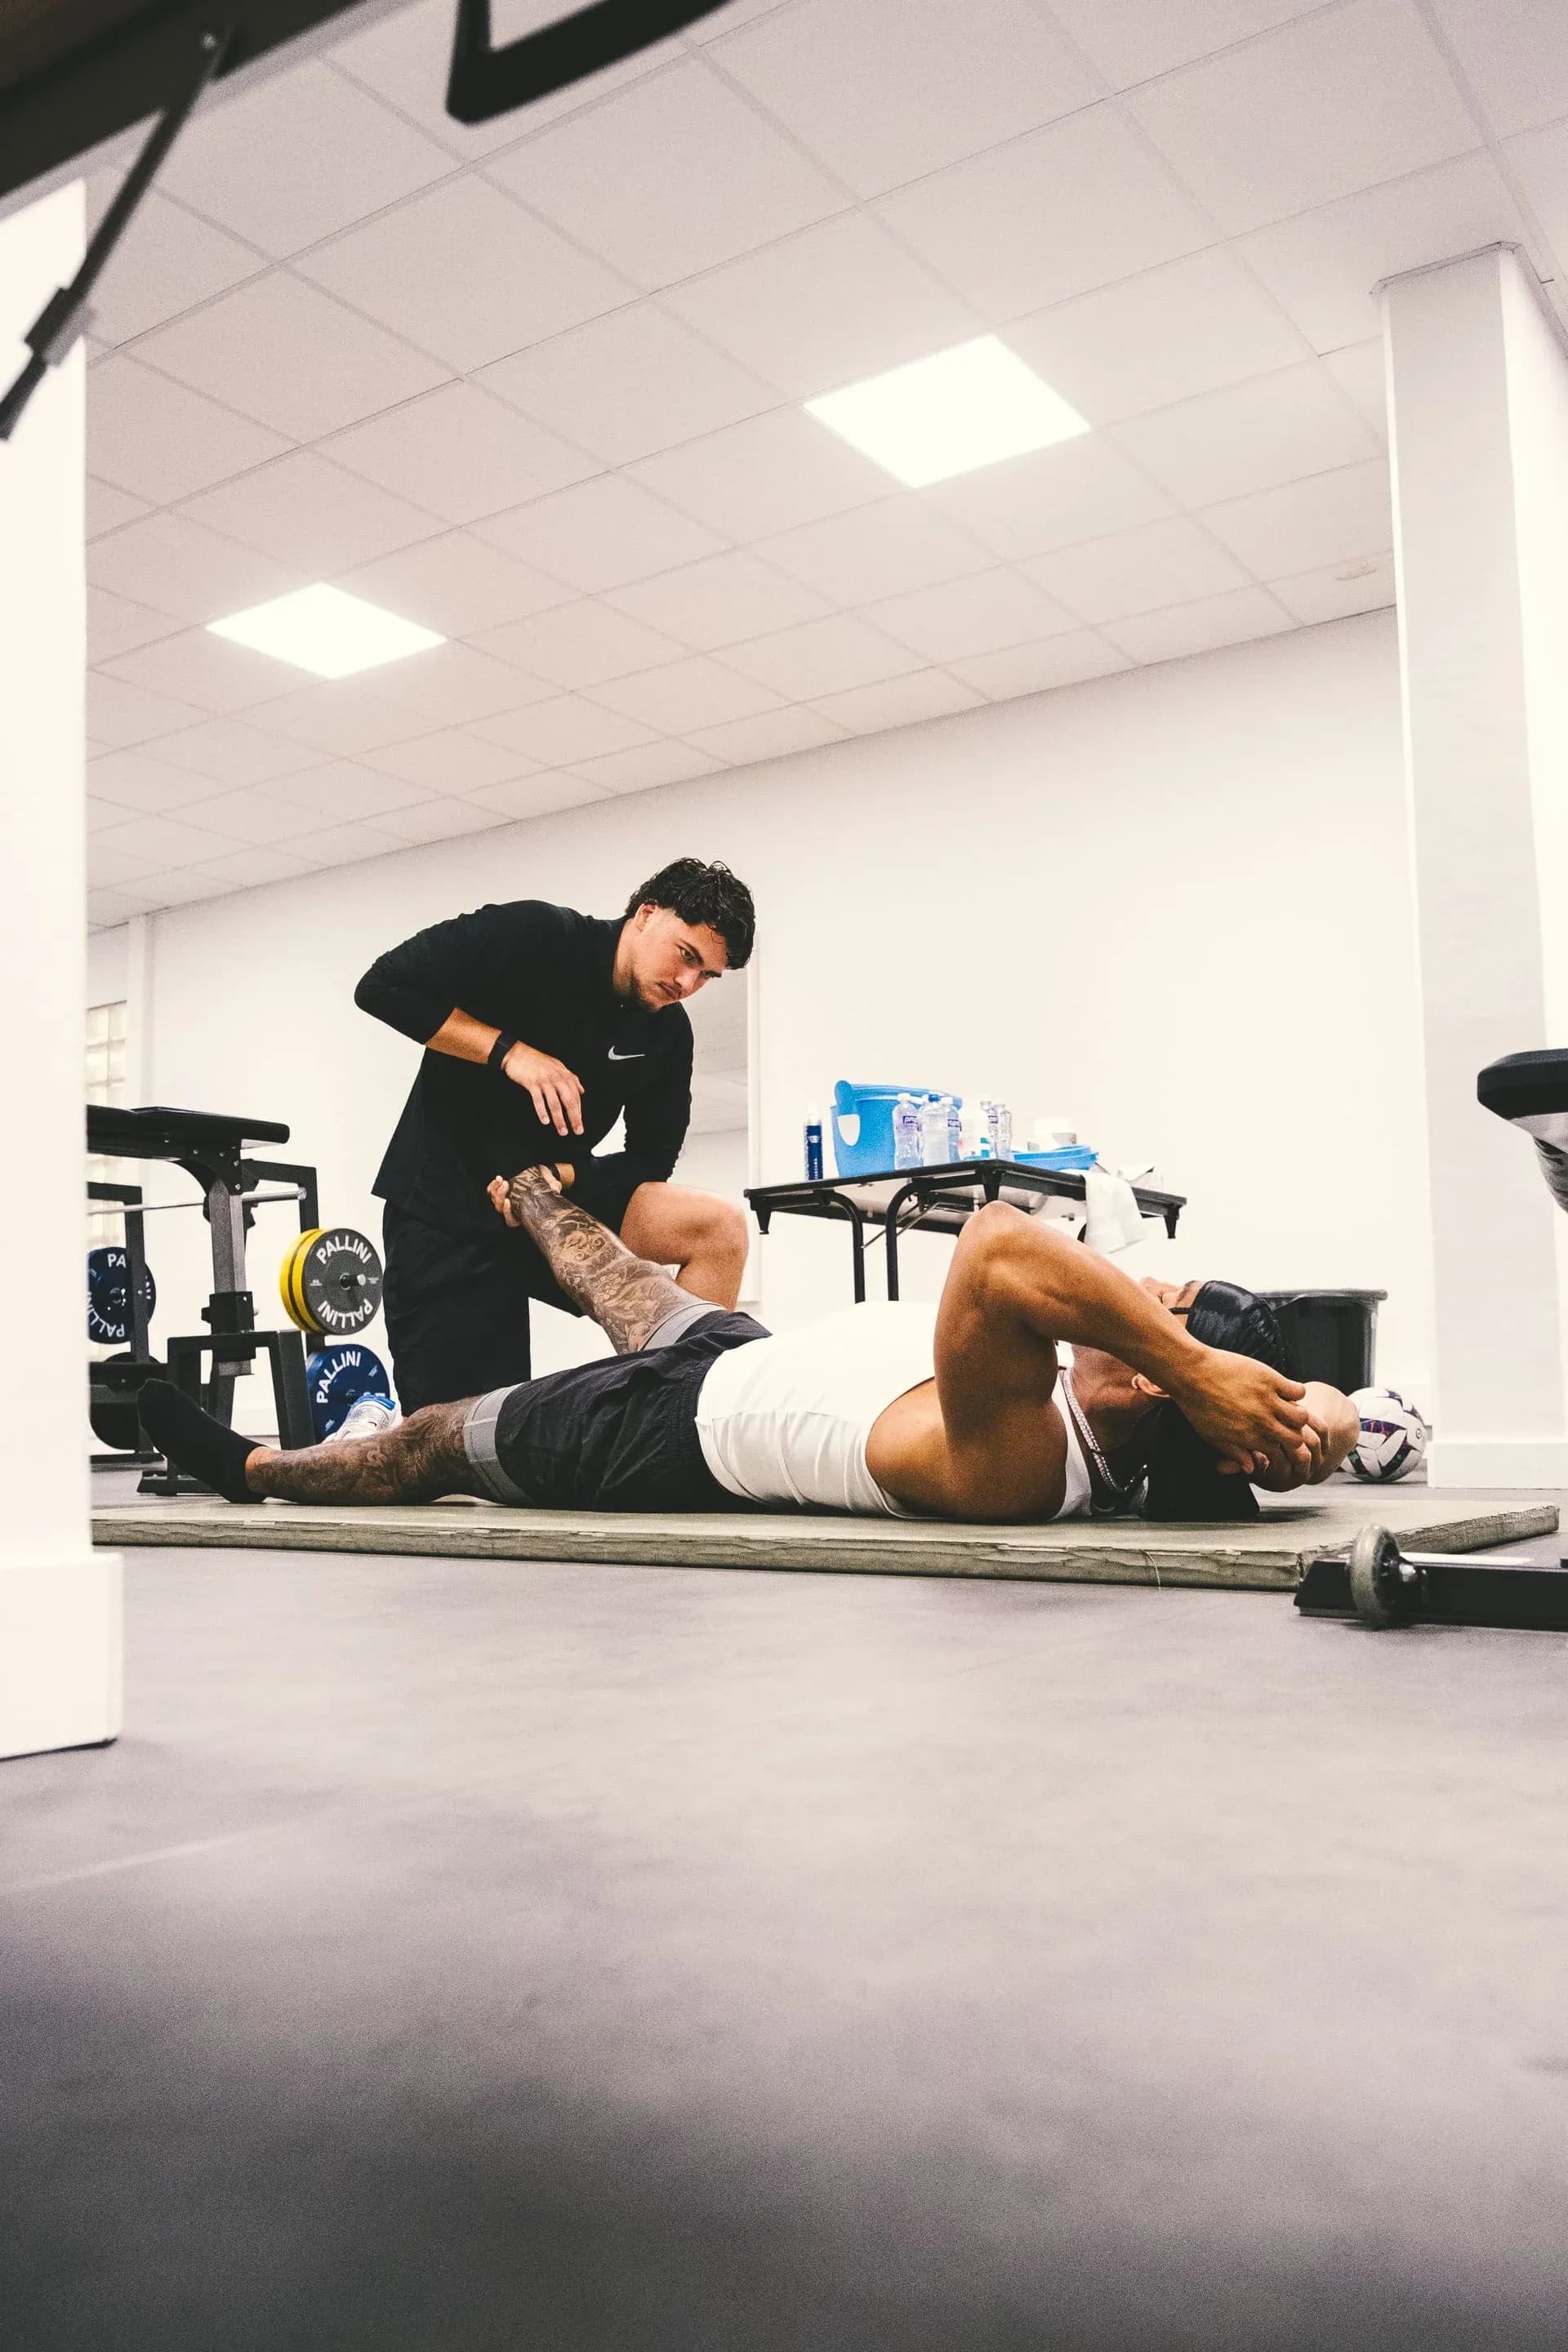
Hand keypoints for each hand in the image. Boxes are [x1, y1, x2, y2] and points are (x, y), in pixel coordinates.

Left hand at [488, 1165, 570, 1225]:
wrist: (544, 1176)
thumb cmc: (549, 1185)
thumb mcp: (554, 1186)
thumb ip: (554, 1188)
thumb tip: (555, 1189)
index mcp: (523, 1215)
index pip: (511, 1220)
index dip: (507, 1213)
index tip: (509, 1201)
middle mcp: (513, 1210)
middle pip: (500, 1208)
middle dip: (500, 1196)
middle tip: (506, 1184)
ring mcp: (506, 1201)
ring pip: (494, 1200)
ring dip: (496, 1190)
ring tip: (501, 1179)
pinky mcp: (503, 1192)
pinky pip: (491, 1192)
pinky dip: (492, 1186)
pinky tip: (497, 1179)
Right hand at [499, 1041, 583, 1135]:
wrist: (516, 1053)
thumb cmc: (536, 1061)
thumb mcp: (557, 1066)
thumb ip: (570, 1078)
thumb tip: (581, 1090)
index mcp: (564, 1074)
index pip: (576, 1095)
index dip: (579, 1110)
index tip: (580, 1122)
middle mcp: (556, 1077)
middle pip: (569, 1100)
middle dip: (574, 1117)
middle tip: (577, 1130)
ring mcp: (544, 1080)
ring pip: (555, 1103)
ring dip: (559, 1119)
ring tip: (562, 1130)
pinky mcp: (532, 1083)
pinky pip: (538, 1100)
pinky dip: (542, 1111)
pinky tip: (545, 1121)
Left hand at [1173, 1349, 1310, 1479]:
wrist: (1190, 1372)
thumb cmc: (1196, 1404)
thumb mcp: (1211, 1436)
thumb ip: (1234, 1454)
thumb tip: (1250, 1469)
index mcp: (1248, 1438)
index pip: (1279, 1452)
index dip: (1279, 1447)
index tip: (1276, 1438)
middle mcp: (1261, 1422)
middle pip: (1296, 1438)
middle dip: (1293, 1434)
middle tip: (1285, 1424)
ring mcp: (1267, 1400)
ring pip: (1302, 1416)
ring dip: (1298, 1414)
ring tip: (1287, 1408)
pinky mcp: (1270, 1379)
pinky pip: (1298, 1391)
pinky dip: (1296, 1392)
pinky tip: (1285, 1390)